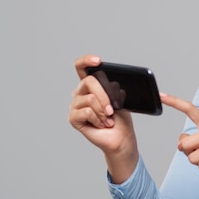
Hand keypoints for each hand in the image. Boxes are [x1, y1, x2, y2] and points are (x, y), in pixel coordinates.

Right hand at [69, 55, 137, 182]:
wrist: (120, 137)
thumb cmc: (120, 117)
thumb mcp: (120, 98)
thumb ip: (115, 88)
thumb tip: (125, 86)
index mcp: (90, 85)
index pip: (80, 67)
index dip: (86, 61)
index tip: (98, 61)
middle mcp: (80, 93)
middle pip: (89, 81)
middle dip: (105, 95)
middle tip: (112, 108)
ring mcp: (75, 105)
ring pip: (90, 98)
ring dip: (104, 110)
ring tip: (108, 119)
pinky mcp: (73, 118)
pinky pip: (87, 111)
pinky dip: (99, 119)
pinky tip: (101, 124)